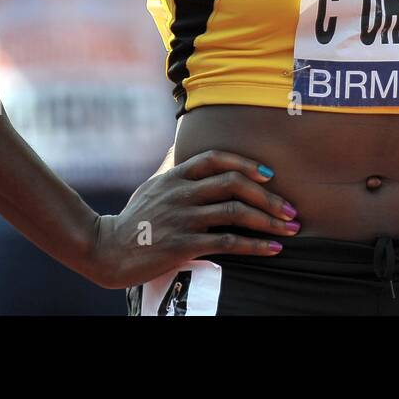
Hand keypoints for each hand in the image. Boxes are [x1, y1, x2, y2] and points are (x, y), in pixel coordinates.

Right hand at [80, 149, 300, 287]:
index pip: (215, 158)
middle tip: (291, 208)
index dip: (245, 163)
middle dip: (268, 195)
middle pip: (233, 183)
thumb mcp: (152, 185)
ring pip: (235, 211)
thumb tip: (186, 149)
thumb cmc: (134, 218)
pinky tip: (272, 249)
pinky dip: (255, 245)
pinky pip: (227, 242)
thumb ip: (174, 169)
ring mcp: (182, 217)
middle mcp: (181, 192)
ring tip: (290, 228)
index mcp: (176, 175)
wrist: (107, 249)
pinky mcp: (183, 244)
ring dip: (269, 220)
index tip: (269, 175)